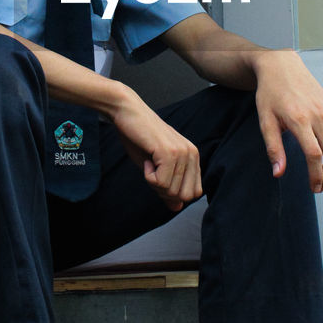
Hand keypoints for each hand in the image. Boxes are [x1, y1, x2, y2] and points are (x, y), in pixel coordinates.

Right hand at [110, 91, 202, 212]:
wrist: (128, 113)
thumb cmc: (140, 138)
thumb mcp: (156, 167)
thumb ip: (168, 187)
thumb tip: (177, 208)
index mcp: (193, 157)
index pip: (193, 193)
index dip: (174, 193)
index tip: (160, 176)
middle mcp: (192, 154)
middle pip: (184, 196)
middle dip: (164, 191)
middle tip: (153, 172)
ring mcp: (182, 152)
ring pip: (172, 190)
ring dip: (154, 182)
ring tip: (149, 162)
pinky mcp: (169, 152)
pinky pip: (161, 182)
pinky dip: (148, 176)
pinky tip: (146, 160)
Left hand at [254, 49, 322, 192]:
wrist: (282, 66)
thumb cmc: (270, 94)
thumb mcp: (265, 121)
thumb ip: (273, 148)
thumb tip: (279, 173)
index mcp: (299, 119)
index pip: (314, 155)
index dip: (316, 176)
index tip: (314, 188)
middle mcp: (318, 115)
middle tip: (320, 187)